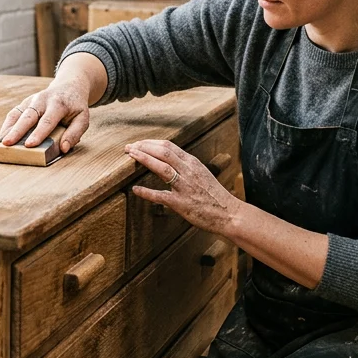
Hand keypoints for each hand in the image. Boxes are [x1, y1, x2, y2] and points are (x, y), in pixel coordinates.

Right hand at [0, 77, 91, 153]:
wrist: (70, 85)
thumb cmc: (76, 106)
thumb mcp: (83, 118)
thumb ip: (74, 133)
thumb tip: (64, 149)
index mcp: (58, 104)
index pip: (47, 121)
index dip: (38, 133)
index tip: (29, 145)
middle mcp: (42, 100)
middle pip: (28, 116)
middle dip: (17, 130)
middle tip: (7, 143)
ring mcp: (31, 100)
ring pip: (17, 114)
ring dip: (8, 128)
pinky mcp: (25, 103)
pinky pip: (13, 114)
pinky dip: (6, 125)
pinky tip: (0, 137)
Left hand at [126, 139, 241, 236]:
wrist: (229, 213)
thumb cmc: (214, 195)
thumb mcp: (201, 174)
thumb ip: (185, 167)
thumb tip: (167, 161)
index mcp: (192, 163)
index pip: (168, 146)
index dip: (150, 143)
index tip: (138, 144)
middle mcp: (188, 171)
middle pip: (163, 152)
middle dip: (143, 147)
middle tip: (129, 148)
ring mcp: (185, 186)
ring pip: (162, 167)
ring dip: (143, 159)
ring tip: (130, 156)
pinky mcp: (181, 203)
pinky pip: (160, 196)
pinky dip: (146, 192)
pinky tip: (135, 190)